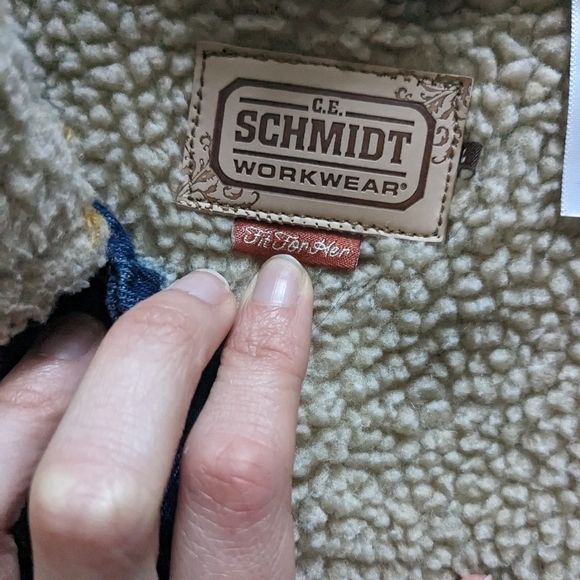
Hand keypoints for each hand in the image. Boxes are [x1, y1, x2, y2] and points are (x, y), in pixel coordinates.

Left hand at [0, 255, 312, 579]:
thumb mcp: (243, 567)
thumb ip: (236, 489)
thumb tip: (229, 351)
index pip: (233, 483)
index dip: (262, 366)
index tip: (279, 290)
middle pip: (101, 484)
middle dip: (159, 350)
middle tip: (201, 297)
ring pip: (3, 472)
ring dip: (71, 365)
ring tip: (113, 325)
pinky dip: (21, 395)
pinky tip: (54, 366)